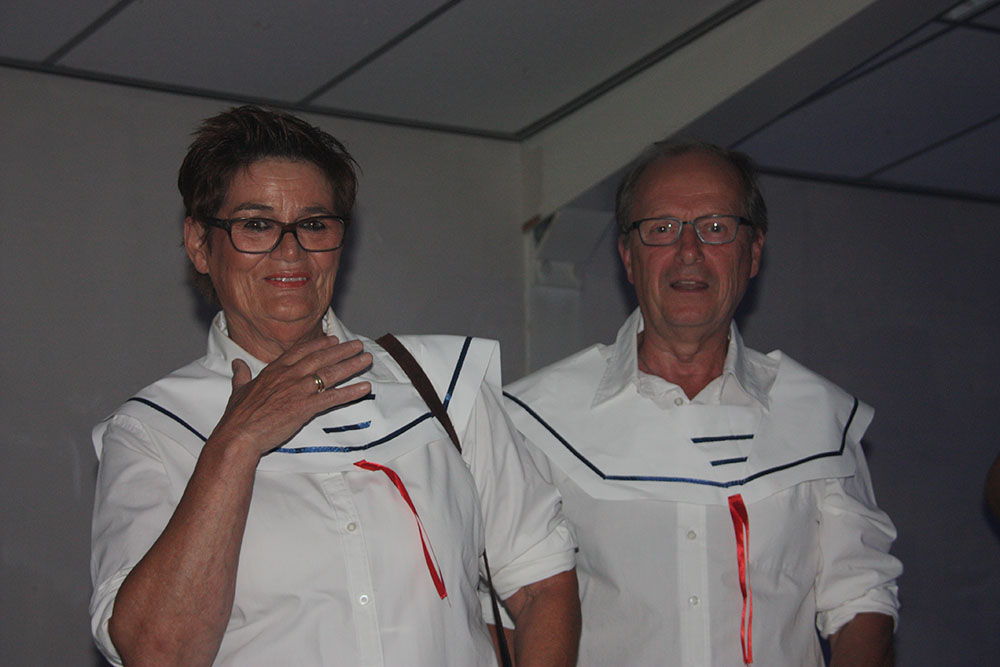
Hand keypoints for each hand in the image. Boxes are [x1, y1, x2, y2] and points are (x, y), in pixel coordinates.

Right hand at [211, 336, 372, 456]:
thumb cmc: (237, 416)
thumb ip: (241, 375)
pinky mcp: (306, 407)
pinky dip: (351, 392)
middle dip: (342, 350)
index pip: (302, 351)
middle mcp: (289, 376)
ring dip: (351, 365)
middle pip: (321, 358)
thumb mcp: (239, 390)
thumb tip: (236, 363)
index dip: (319, 344)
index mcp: (274, 370)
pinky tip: (364, 388)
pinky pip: (333, 397)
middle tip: (358, 345)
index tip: (333, 339)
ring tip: (366, 359)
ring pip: (330, 374)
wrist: (239, 435)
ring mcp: (299, 390)